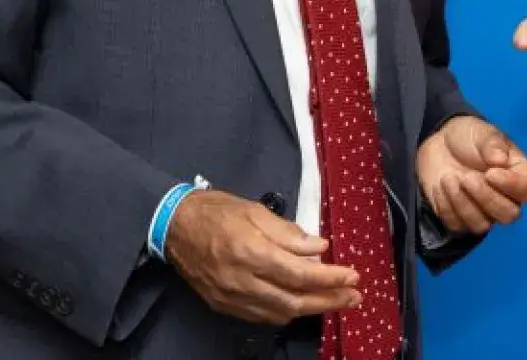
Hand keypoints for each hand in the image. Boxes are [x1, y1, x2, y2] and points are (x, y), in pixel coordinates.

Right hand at [163, 189, 361, 324]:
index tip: (353, 275)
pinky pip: (261, 317)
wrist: (173, 227)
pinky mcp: (223, 305)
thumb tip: (319, 247)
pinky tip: (300, 305)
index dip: (330, 278)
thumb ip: (288, 232)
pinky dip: (285, 313)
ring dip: (311, 310)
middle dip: (328, 301)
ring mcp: (232, 297)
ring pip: (279, 314)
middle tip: (354, 297)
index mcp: (252, 252)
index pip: (301, 273)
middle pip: (294, 301)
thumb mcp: (255, 210)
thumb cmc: (216, 211)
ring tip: (335, 301)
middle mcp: (243, 281)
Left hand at [417, 115, 526, 233]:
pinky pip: (457, 225)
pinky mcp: (460, 219)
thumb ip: (493, 144)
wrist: (440, 144)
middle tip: (466, 176)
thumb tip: (500, 159)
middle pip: (508, 215)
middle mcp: (506, 199)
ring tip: (447, 178)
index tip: (490, 172)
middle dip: (485, 197)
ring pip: (481, 225)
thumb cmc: (469, 138)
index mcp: (518, 175)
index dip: (511, 185)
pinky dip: (446, 206)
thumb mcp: (482, 133)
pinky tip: (439, 186)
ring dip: (462, 202)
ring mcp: (483, 213)